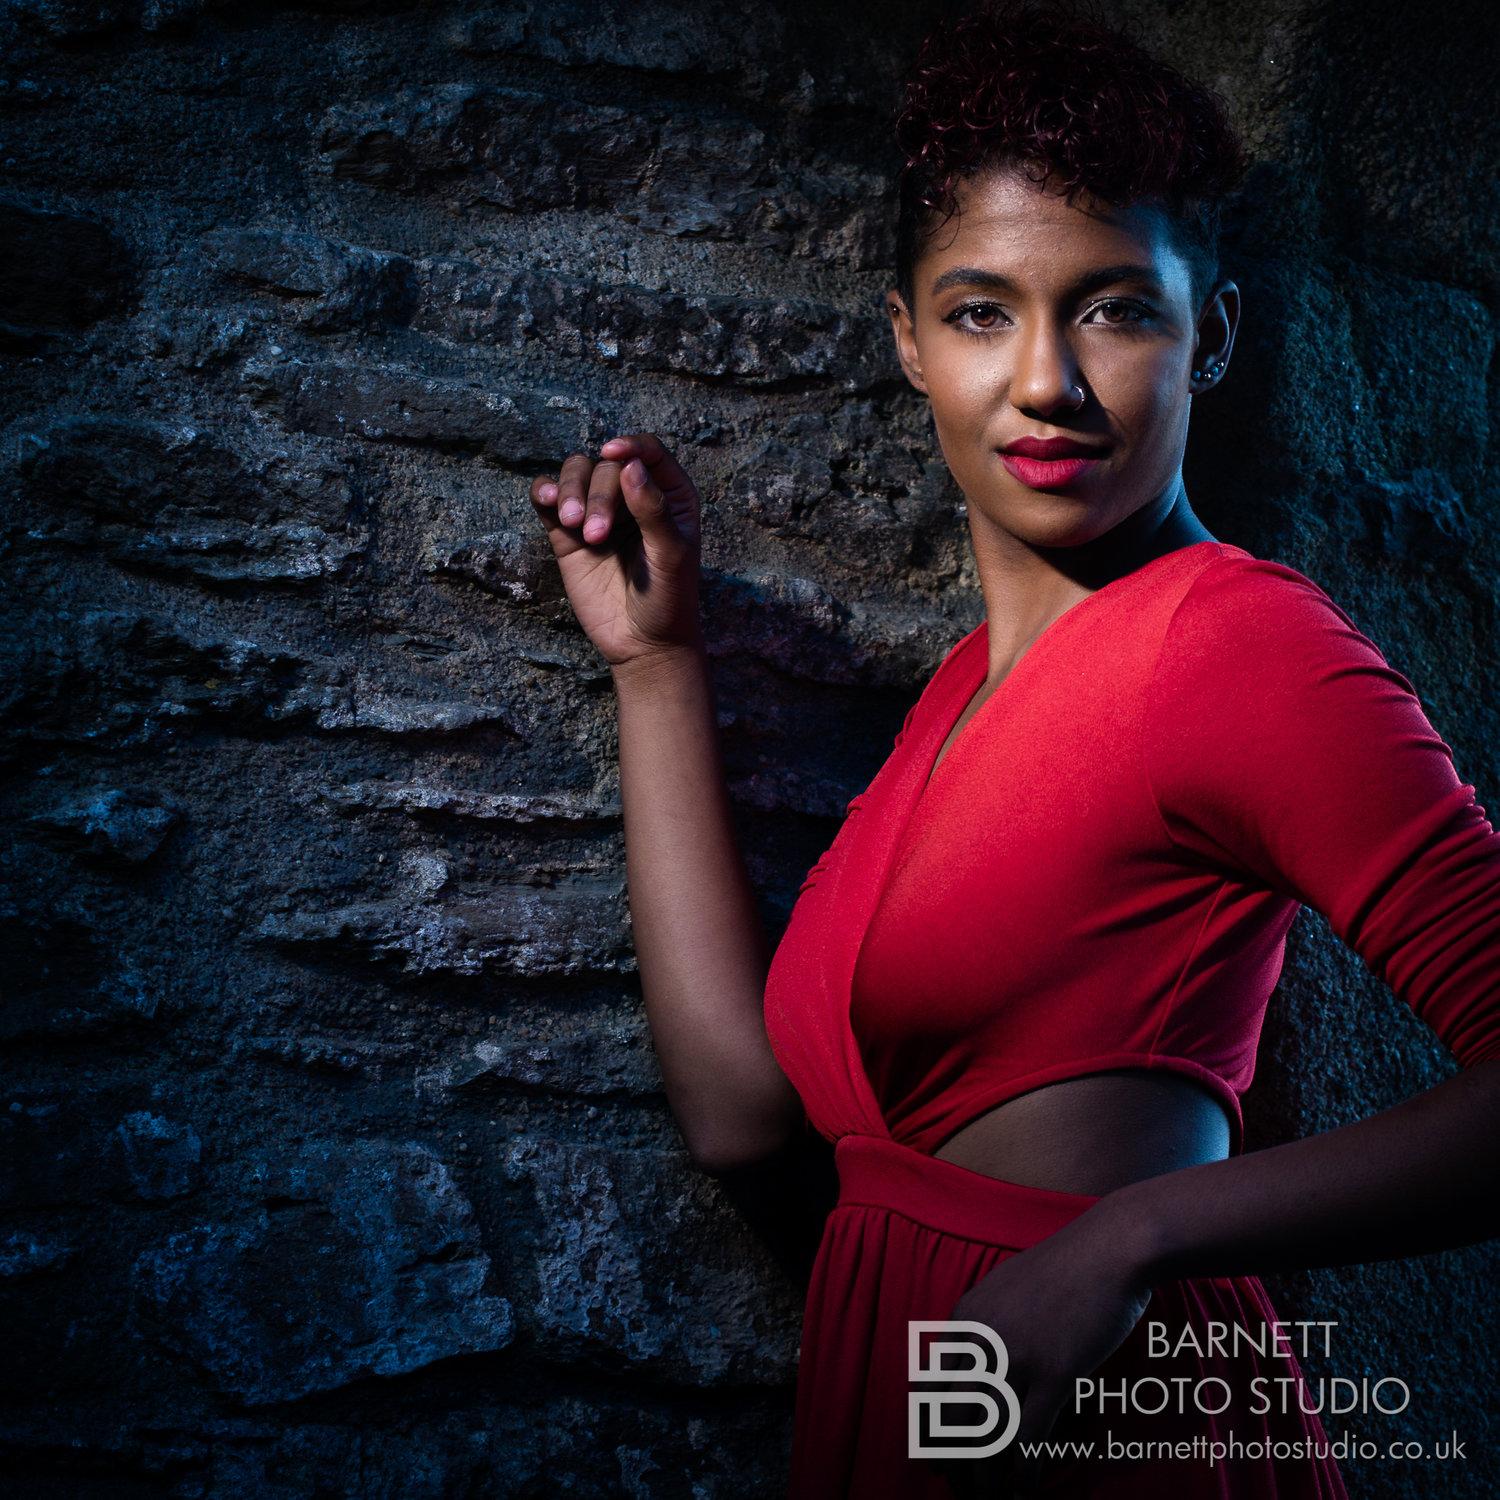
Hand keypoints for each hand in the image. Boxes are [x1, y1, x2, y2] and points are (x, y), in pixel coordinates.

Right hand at [529, 433, 703, 669]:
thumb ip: (653, 511)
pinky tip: (547, 501)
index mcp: (668, 494)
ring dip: (570, 490)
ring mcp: (598, 512)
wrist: (642, 644)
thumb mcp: (670, 555)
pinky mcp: (568, 533)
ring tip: (573, 526)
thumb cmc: (669, 599)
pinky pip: (549, 498)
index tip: (612, 453)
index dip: (630, 445)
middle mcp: (632, 495)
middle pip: (607, 465)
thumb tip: (629, 466)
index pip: (648, 452)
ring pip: (577, 473)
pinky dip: (545, 491)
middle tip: (595, 534)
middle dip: (598, 494)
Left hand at [929, 1203, 1153, 1498]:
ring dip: (986, 1477)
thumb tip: (974, 1372)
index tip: (936, 1463)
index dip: (932, 1433)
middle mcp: (982, 1338)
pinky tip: (1024, 1490)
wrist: (1110, 1247)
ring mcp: (1018, 1355)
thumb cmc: (1065, 1270)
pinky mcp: (1056, 1371)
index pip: (932, 1388)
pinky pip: (1030, 1436)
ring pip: (989, 1434)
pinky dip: (1024, 1472)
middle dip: (955, 1463)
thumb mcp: (1005, 1290)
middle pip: (955, 1418)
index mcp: (965, 1318)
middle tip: (961, 1491)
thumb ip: (984, 1327)